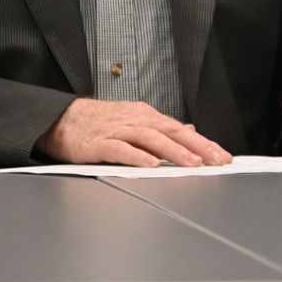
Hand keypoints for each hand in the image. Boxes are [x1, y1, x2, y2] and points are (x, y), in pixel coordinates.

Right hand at [39, 98, 231, 167]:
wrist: (59, 118)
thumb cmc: (97, 123)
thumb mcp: (134, 121)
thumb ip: (162, 129)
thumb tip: (191, 129)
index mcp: (145, 117)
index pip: (180, 129)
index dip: (203, 142)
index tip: (222, 155)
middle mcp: (135, 121)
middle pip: (171, 132)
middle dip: (197, 146)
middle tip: (216, 160)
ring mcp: (116, 131)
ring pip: (150, 139)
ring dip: (173, 151)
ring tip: (192, 163)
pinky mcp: (98, 143)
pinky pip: (120, 149)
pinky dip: (136, 156)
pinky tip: (151, 164)